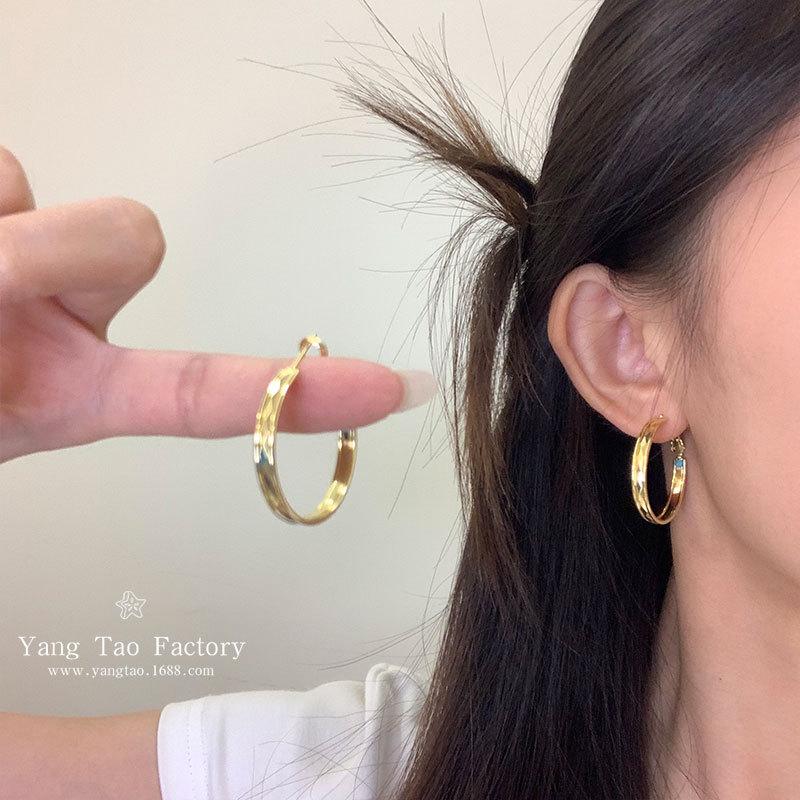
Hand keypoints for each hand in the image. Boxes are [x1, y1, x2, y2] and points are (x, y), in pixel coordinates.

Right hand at [0, 148, 435, 462]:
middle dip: (58, 247)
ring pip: (32, 182)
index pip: (209, 396)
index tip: (398, 393)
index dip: (300, 398)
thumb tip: (25, 228)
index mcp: (66, 395)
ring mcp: (20, 248)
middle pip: (132, 233)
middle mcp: (59, 315)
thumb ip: (18, 341)